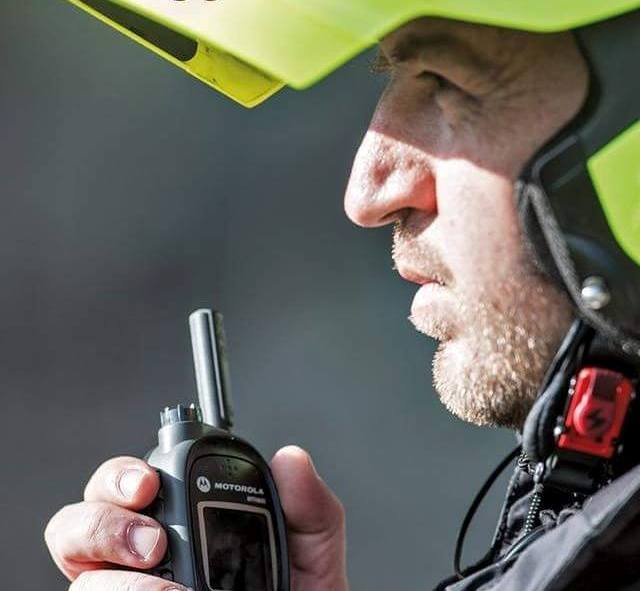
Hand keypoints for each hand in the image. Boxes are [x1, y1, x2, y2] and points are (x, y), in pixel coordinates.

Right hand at [45, 446, 348, 590]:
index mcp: (181, 520)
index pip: (132, 483)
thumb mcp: (310, 552)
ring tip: (168, 590)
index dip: (126, 475)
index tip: (149, 483)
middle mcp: (142, 557)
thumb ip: (308, 505)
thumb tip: (291, 460)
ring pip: (81, 577)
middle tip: (153, 542)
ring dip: (115, 580)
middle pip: (81, 522)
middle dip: (104, 522)